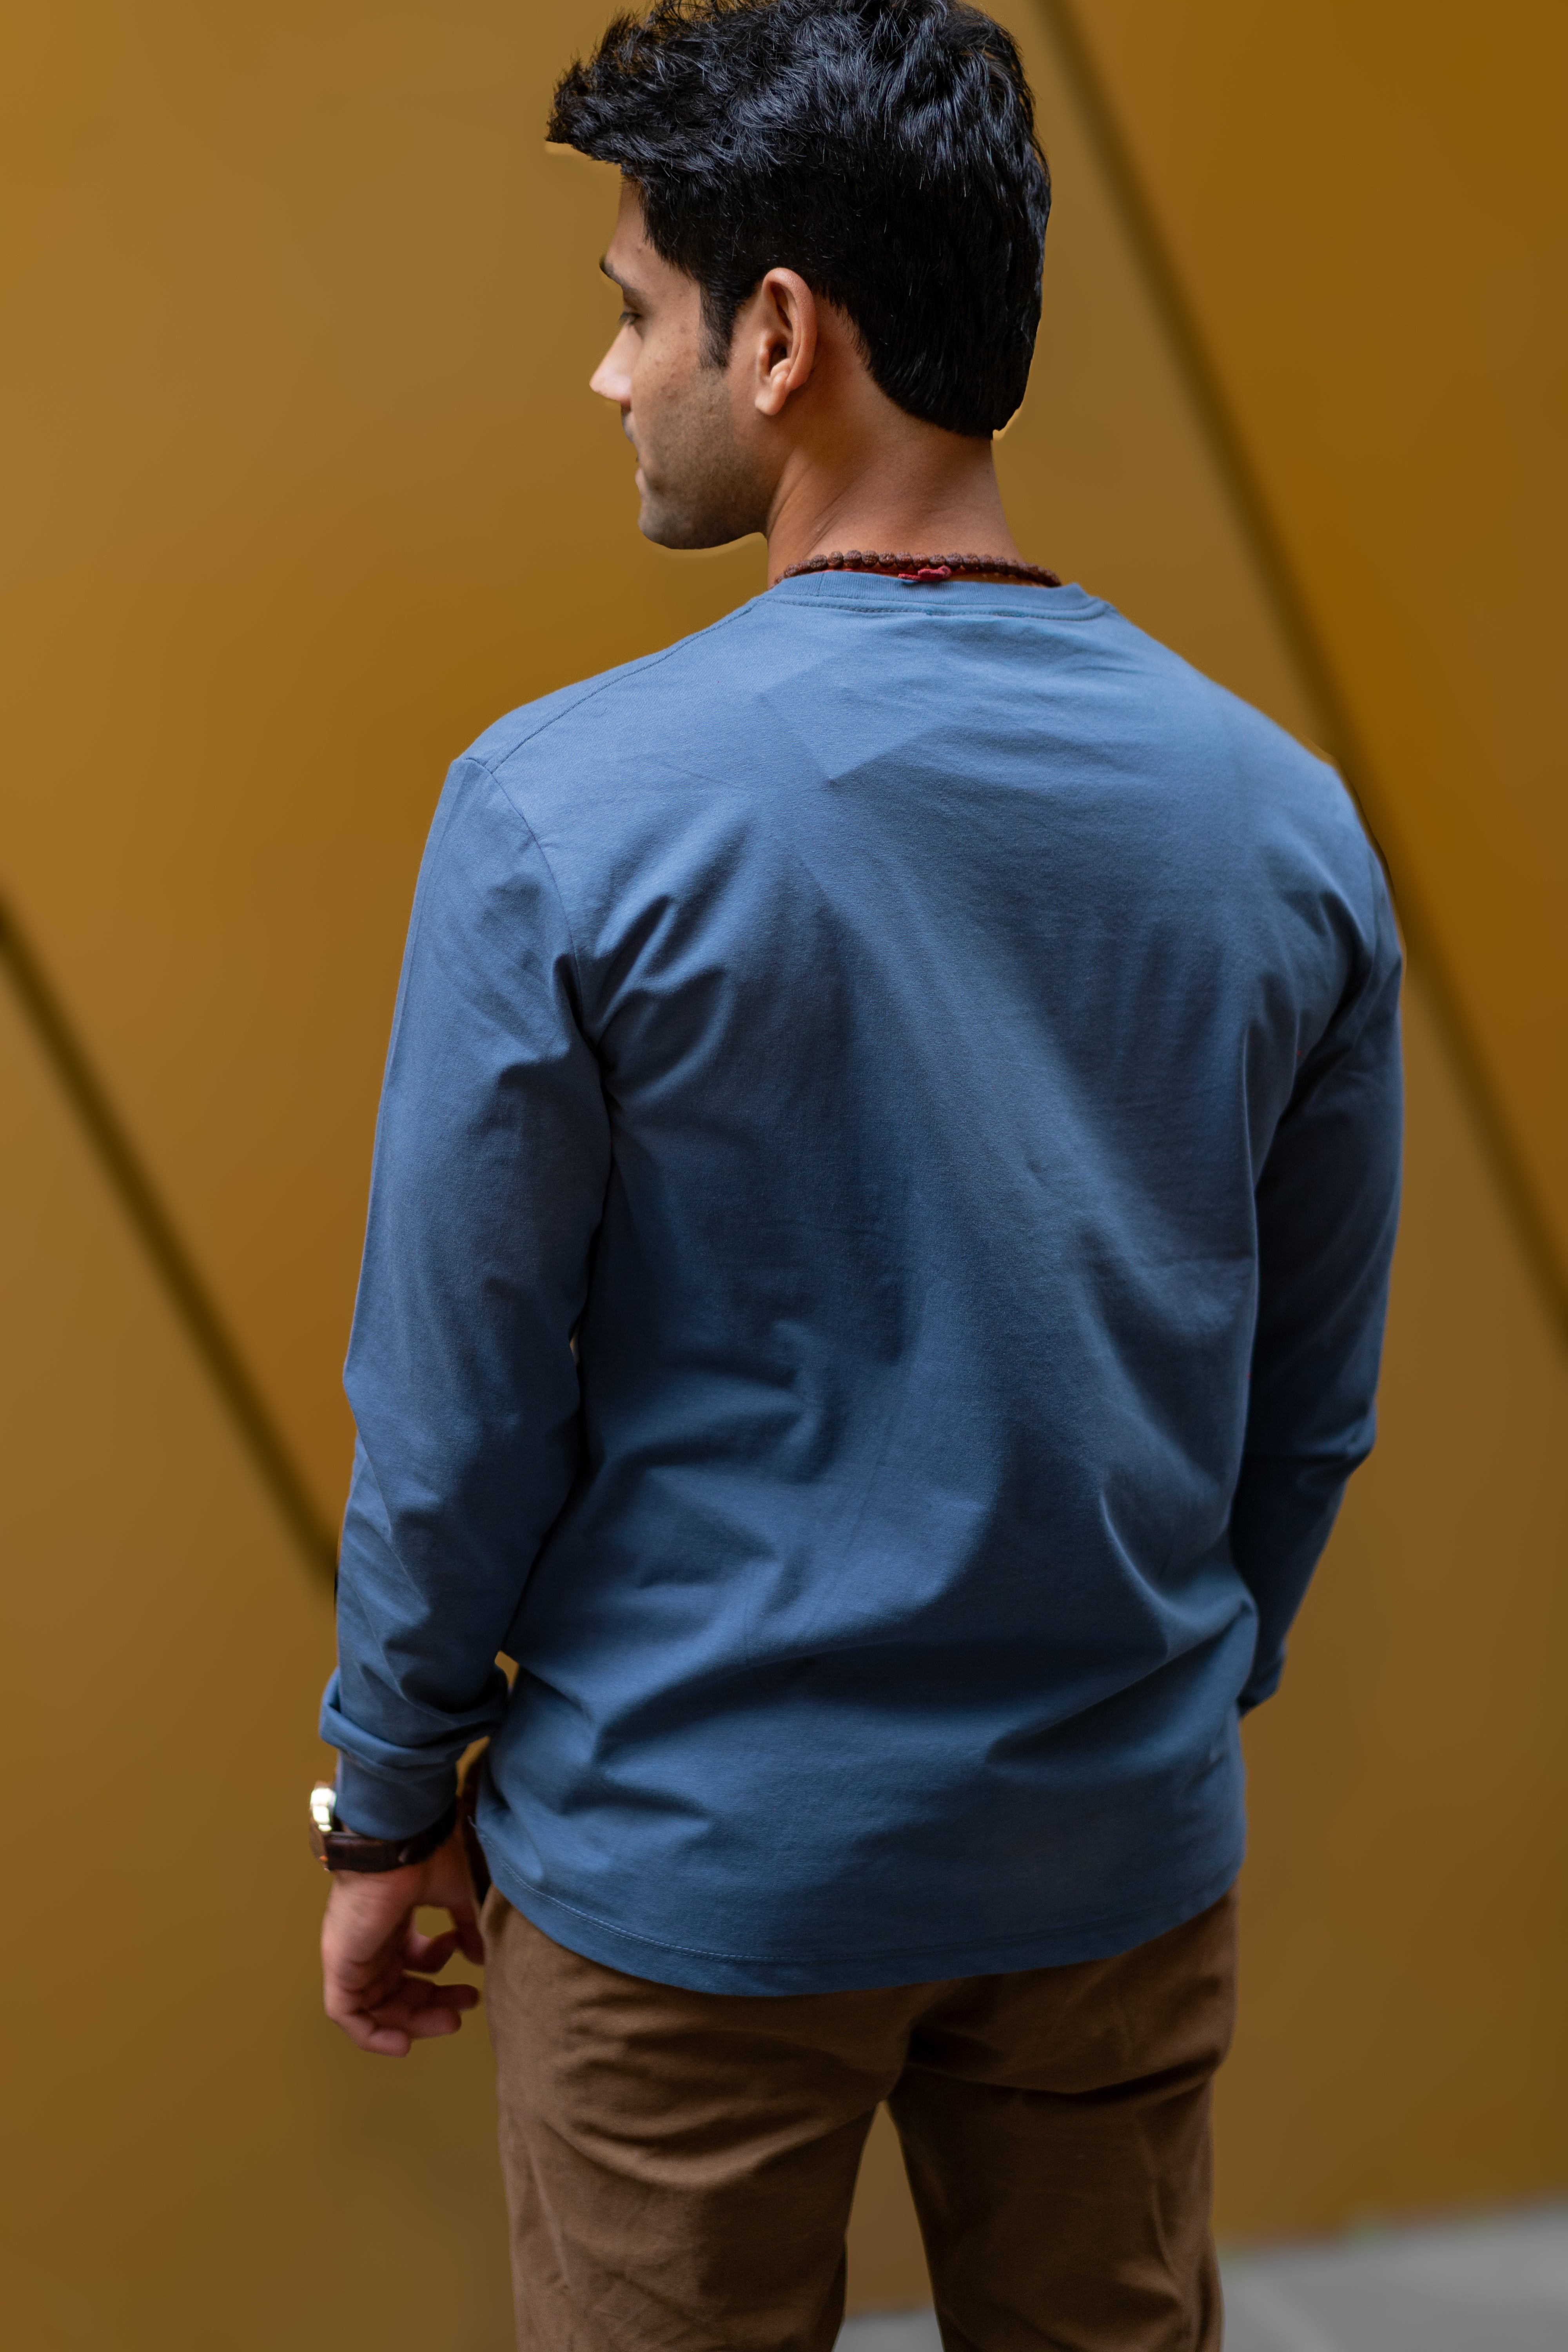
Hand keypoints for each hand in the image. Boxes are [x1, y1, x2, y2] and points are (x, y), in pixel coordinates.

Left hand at [321, 1828, 483, 2056]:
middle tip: (463, 2009)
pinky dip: (372, 2036)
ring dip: (413, 2021)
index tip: (471, 1979)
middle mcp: (371, 1940)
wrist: (394, 1843)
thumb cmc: (423, 1858)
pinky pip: (348, 2015)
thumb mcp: (455, 1894)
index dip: (440, 1979)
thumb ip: (466, 1926)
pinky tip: (404, 2044)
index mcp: (393, 1921)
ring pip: (377, 2007)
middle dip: (433, 2004)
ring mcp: (354, 1955)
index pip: (411, 1963)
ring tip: (450, 2021)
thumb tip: (479, 1955)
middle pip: (397, 1989)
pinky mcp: (341, 1967)